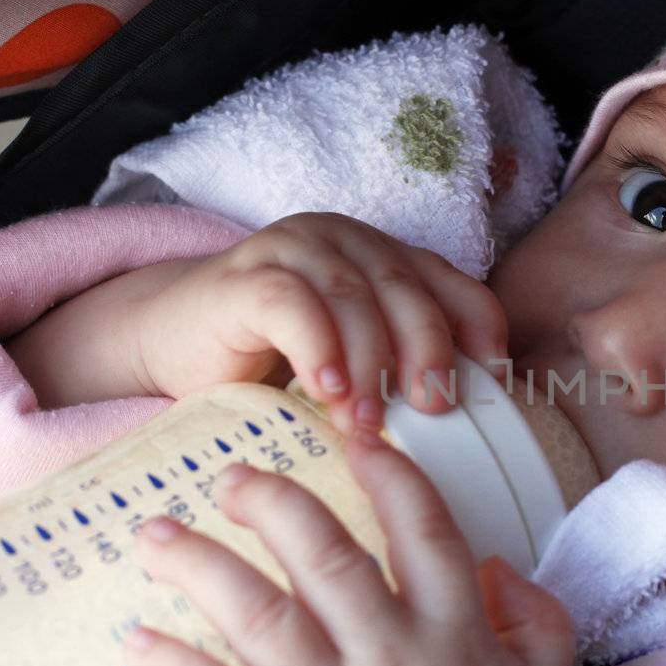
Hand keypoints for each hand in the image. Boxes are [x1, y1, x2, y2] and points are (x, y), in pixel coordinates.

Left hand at [120, 435, 575, 665]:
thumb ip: (535, 616)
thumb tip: (495, 562)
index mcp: (456, 633)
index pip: (422, 529)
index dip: (387, 472)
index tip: (352, 437)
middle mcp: (394, 660)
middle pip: (324, 556)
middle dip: (268, 501)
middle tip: (229, 478)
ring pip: (260, 618)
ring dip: (200, 565)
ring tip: (156, 534)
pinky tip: (136, 637)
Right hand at [133, 212, 508, 431]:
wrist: (169, 343)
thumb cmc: (270, 361)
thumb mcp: (350, 362)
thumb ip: (397, 368)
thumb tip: (466, 419)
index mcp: (381, 257)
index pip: (450, 283)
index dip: (478, 327)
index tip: (496, 382)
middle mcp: (344, 241)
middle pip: (406, 289)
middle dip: (428, 350)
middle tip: (436, 408)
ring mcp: (292, 250)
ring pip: (353, 297)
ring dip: (369, 364)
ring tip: (369, 423)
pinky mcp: (244, 276)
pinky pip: (293, 306)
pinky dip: (317, 349)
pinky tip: (326, 393)